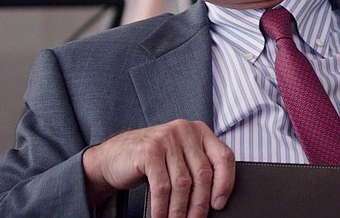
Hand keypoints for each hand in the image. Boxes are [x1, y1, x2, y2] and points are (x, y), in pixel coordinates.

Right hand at [83, 119, 234, 217]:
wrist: (114, 156)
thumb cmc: (153, 160)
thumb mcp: (180, 157)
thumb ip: (197, 167)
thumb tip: (216, 200)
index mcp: (200, 131)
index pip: (223, 156)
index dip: (226, 182)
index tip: (219, 204)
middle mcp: (186, 130)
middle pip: (203, 173)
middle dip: (200, 203)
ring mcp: (167, 139)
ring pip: (182, 183)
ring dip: (180, 209)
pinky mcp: (149, 151)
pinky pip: (162, 187)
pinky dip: (163, 207)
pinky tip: (161, 217)